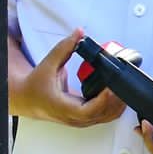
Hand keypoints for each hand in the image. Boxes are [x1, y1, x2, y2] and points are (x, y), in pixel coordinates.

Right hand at [9, 28, 126, 127]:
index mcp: (62, 106)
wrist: (27, 98)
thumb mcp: (48, 64)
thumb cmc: (35, 85)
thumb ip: (64, 47)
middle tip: (125, 83)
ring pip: (104, 118)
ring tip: (125, 87)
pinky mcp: (83, 118)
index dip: (102, 101)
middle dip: (115, 101)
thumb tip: (79, 33)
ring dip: (117, 105)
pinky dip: (114, 108)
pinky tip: (119, 95)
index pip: (87, 111)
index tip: (111, 88)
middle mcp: (72, 117)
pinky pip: (103, 116)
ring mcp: (79, 120)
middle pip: (101, 115)